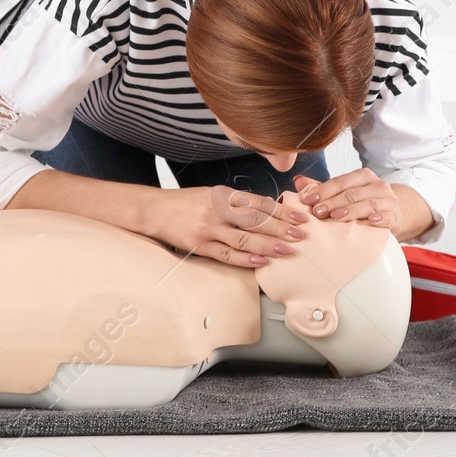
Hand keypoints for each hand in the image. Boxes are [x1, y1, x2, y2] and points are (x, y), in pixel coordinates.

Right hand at [147, 184, 309, 268]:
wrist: (155, 210)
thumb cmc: (186, 203)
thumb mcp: (212, 194)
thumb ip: (237, 202)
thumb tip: (267, 211)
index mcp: (223, 194)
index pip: (258, 202)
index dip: (281, 210)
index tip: (300, 217)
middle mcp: (216, 209)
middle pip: (254, 219)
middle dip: (280, 227)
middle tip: (300, 235)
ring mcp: (207, 228)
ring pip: (243, 238)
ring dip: (267, 245)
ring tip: (286, 250)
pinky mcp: (199, 245)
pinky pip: (225, 254)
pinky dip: (244, 259)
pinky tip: (260, 262)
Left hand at [294, 167, 403, 231]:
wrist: (394, 215)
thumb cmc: (364, 203)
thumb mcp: (345, 194)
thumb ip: (323, 188)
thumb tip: (298, 181)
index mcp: (363, 176)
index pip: (341, 181)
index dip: (323, 190)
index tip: (308, 200)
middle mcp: (377, 185)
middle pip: (352, 193)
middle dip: (333, 202)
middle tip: (317, 212)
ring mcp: (389, 201)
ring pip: (368, 204)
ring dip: (351, 210)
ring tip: (336, 217)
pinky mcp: (396, 217)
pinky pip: (388, 217)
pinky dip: (379, 219)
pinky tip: (370, 221)